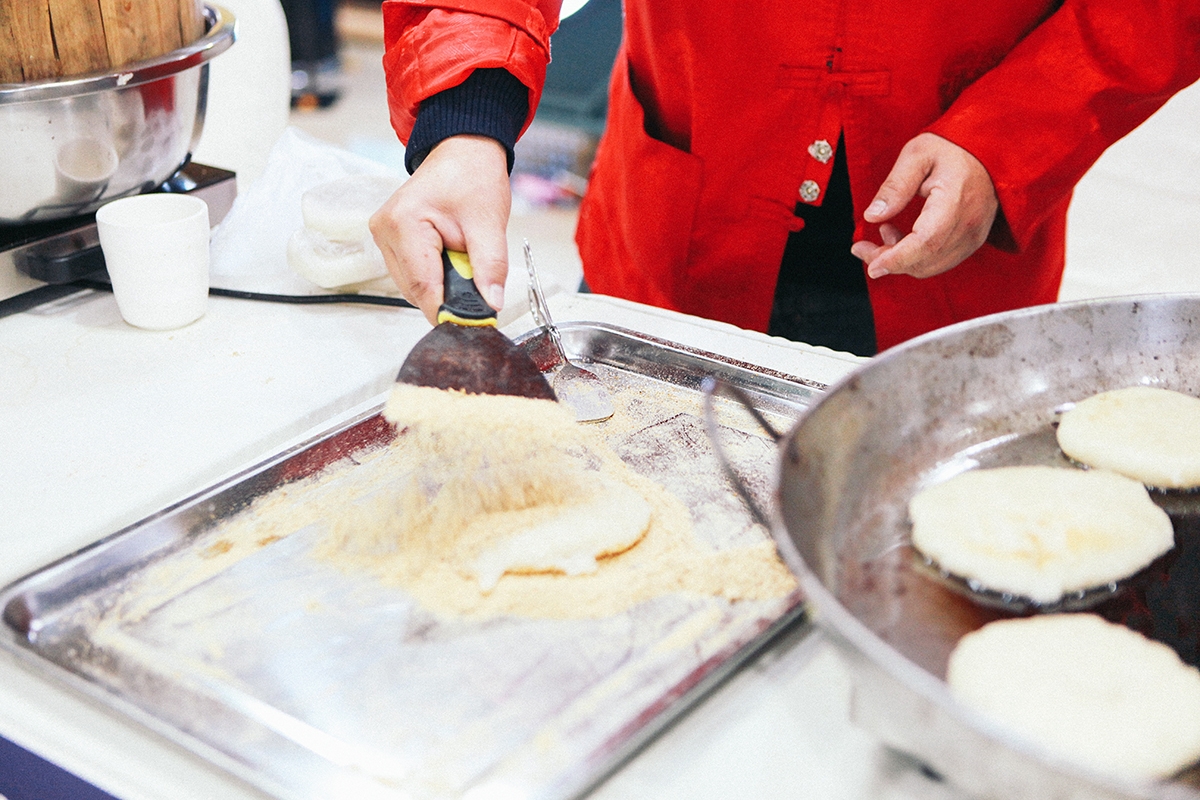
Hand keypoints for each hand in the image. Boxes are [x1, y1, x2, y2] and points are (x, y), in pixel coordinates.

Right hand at [369, 135, 511, 324]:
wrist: (463, 154)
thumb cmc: (472, 177)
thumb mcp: (489, 223)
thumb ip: (491, 267)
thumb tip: (491, 303)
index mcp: (403, 223)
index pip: (422, 286)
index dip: (447, 310)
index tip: (472, 324)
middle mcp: (384, 231)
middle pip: (415, 290)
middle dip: (447, 296)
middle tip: (477, 285)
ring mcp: (383, 236)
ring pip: (412, 287)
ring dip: (441, 286)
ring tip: (463, 260)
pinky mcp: (389, 241)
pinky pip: (411, 275)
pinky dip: (434, 277)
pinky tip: (450, 259)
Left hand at [850, 133, 997, 279]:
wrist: (990, 151)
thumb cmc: (953, 148)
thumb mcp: (917, 155)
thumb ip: (895, 186)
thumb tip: (872, 215)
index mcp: (955, 201)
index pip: (925, 243)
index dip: (896, 259)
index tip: (871, 265)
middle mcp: (969, 225)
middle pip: (924, 260)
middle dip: (888, 261)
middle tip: (861, 247)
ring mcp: (974, 236)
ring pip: (930, 266)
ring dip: (900, 260)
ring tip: (884, 231)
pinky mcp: (972, 241)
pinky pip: (940, 261)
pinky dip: (916, 258)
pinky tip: (902, 237)